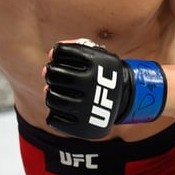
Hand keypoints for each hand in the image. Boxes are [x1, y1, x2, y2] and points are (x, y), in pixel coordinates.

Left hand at [43, 39, 166, 139]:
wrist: (124, 98)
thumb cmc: (101, 73)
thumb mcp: (96, 55)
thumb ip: (74, 47)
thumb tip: (51, 54)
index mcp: (96, 63)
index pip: (61, 52)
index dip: (56, 53)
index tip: (58, 57)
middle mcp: (93, 84)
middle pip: (55, 75)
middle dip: (50, 72)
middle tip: (53, 74)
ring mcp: (88, 107)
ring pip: (52, 98)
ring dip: (50, 92)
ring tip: (55, 90)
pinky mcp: (83, 126)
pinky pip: (54, 119)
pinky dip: (53, 113)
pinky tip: (60, 107)